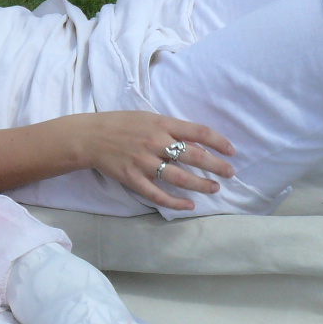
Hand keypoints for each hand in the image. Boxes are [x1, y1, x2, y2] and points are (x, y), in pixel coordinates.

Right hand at [71, 111, 235, 211]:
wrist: (90, 137)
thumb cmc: (122, 124)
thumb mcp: (149, 118)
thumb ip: (171, 129)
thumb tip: (196, 144)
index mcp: (161, 124)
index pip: (198, 132)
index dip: (218, 142)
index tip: (231, 150)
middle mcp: (155, 142)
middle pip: (194, 156)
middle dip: (216, 166)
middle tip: (230, 173)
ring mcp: (144, 162)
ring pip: (180, 178)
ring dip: (201, 185)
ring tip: (214, 188)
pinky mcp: (133, 179)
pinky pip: (158, 194)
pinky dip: (175, 202)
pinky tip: (189, 205)